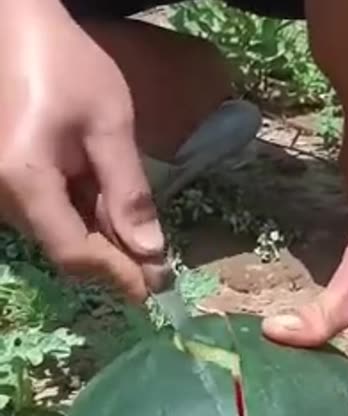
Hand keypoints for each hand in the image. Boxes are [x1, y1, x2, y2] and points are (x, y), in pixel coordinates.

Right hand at [0, 2, 167, 300]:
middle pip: (63, 245)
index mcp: (23, 180)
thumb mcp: (110, 125)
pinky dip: (81, 212)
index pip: (73, 253)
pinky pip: (45, 207)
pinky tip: (110, 204)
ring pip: (55, 228)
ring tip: (142, 233)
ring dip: (100, 234)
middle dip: (114, 257)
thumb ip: (128, 191)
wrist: (16, 25)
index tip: (157, 288)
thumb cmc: (67, 65)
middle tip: (161, 266)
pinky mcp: (3, 174)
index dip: (117, 275)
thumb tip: (151, 251)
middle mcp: (0, 192)